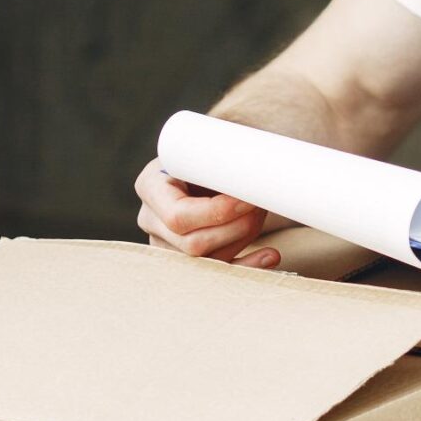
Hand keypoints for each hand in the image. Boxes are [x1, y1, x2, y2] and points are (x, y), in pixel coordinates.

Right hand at [134, 158, 279, 267]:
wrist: (201, 165)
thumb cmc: (206, 152)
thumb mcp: (207, 146)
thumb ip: (225, 152)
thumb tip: (263, 163)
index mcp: (150, 187)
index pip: (178, 216)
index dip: (217, 213)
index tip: (248, 200)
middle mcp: (152, 221)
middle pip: (193, 244)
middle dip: (236, 228)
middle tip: (261, 205)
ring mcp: (167, 245)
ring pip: (209, 260)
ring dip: (244, 239)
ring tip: (263, 213)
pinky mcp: (188, 261)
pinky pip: (219, 274)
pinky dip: (248, 266)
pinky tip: (271, 256)